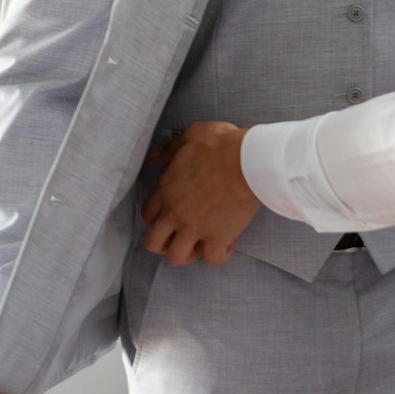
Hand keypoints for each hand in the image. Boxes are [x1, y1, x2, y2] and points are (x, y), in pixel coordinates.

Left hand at [141, 120, 257, 265]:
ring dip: (187, 254)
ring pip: (177, 257)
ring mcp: (195, 228)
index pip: (147, 214)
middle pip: (154, 243)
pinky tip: (228, 243)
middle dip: (163, 244)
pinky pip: (213, 259)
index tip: (170, 215)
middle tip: (179, 237)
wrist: (247, 160)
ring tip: (201, 245)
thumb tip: (156, 155)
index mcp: (167, 189)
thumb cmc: (220, 144)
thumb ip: (171, 148)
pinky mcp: (218, 237)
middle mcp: (176, 213)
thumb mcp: (191, 135)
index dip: (156, 218)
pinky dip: (220, 255)